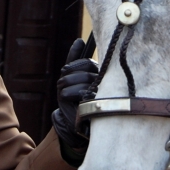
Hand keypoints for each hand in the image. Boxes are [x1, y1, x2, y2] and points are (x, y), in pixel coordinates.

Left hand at [51, 38, 97, 156]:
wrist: (78, 128)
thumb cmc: (76, 102)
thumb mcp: (74, 80)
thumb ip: (75, 61)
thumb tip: (79, 40)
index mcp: (102, 75)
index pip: (86, 62)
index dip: (73, 65)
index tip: (66, 73)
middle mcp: (105, 83)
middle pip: (81, 70)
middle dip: (66, 78)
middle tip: (63, 88)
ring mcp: (102, 94)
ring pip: (75, 81)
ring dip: (64, 89)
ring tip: (66, 98)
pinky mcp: (95, 105)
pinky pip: (76, 92)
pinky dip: (67, 96)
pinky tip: (70, 103)